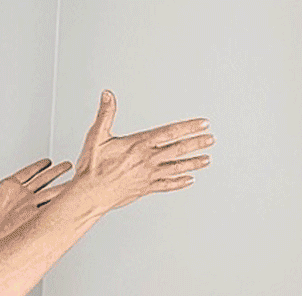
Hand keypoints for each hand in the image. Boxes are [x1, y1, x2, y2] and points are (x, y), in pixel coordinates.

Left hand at [0, 152, 73, 242]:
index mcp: (10, 188)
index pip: (28, 173)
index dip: (38, 166)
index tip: (47, 161)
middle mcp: (22, 197)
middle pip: (43, 180)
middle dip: (56, 172)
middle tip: (68, 165)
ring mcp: (29, 207)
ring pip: (50, 192)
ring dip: (63, 185)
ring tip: (75, 177)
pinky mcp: (34, 217)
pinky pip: (50, 207)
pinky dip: (61, 202)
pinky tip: (70, 196)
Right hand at [66, 90, 213, 211]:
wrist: (90, 195)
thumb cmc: (92, 168)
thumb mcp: (96, 137)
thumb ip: (105, 114)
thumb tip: (108, 95)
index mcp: (138, 145)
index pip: (169, 132)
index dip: (188, 127)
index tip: (203, 124)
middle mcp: (147, 160)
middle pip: (178, 149)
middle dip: (196, 143)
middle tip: (211, 139)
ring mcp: (148, 175)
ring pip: (176, 167)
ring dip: (193, 163)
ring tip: (207, 159)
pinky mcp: (145, 188)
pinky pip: (167, 185)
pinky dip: (179, 183)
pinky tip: (189, 180)